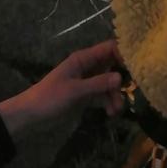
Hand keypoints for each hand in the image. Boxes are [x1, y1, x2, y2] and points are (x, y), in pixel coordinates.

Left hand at [0, 40, 124, 140]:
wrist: (30, 118)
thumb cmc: (50, 98)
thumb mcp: (75, 91)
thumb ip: (98, 84)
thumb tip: (121, 78)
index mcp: (83, 59)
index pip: (109, 48)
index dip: (124, 54)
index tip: (136, 67)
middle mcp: (88, 67)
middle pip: (112, 66)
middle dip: (122, 79)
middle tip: (131, 91)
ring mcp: (87, 82)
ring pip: (109, 84)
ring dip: (115, 95)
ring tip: (117, 110)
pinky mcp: (86, 97)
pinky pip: (103, 96)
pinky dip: (108, 103)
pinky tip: (111, 114)